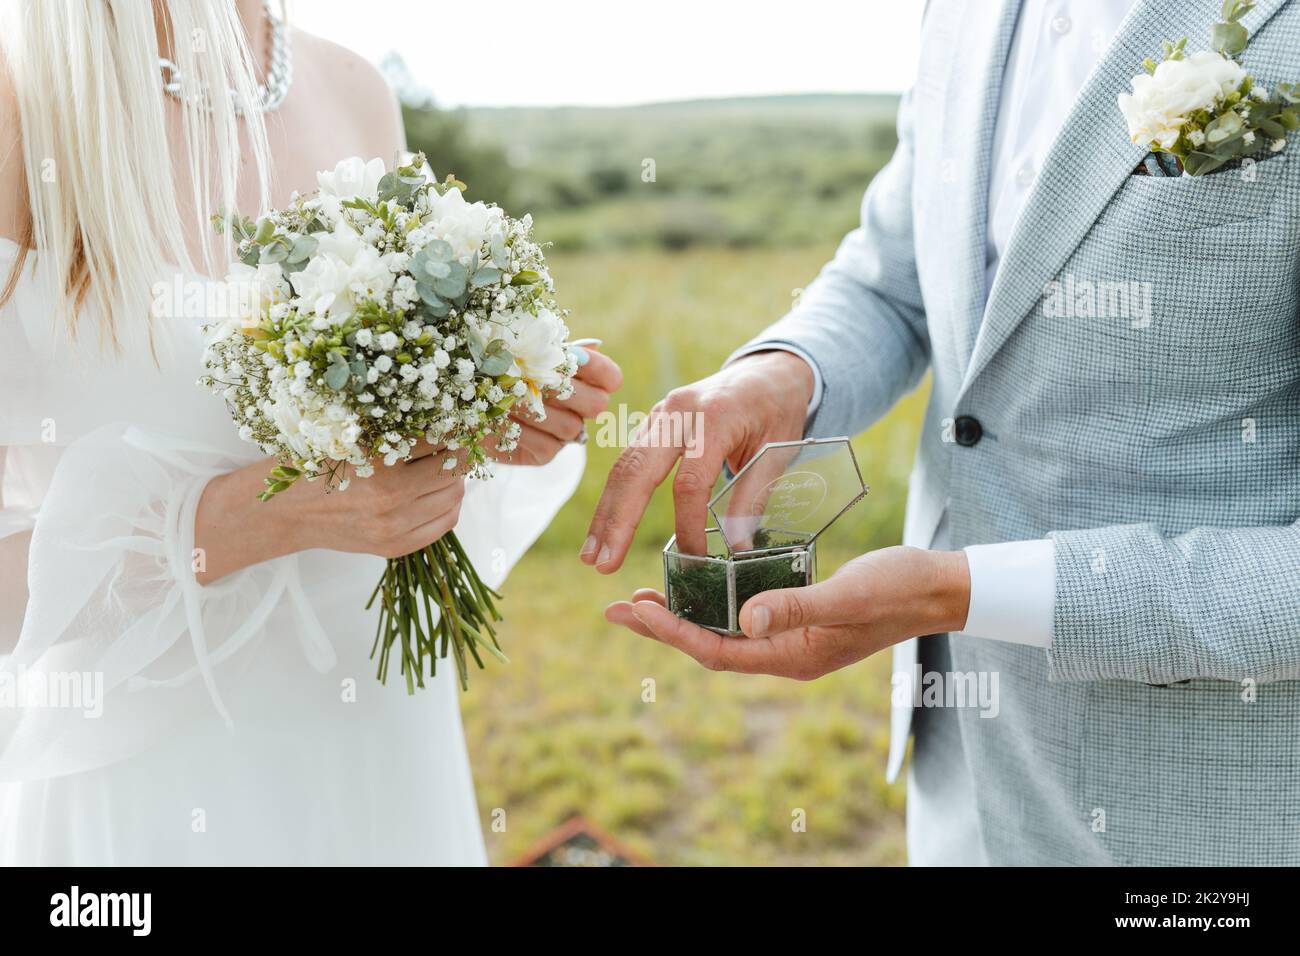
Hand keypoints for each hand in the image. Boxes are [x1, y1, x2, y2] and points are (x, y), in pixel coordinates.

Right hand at [195, 442, 465, 583]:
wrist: (283, 512)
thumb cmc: (311, 465)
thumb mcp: (346, 435)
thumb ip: (389, 428)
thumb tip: (439, 413)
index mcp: (376, 464)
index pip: (437, 440)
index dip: (451, 426)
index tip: (456, 418)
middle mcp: (389, 499)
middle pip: (452, 470)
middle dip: (457, 452)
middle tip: (453, 440)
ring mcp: (393, 527)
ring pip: (453, 497)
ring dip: (455, 478)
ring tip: (444, 465)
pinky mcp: (395, 546)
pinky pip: (445, 523)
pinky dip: (450, 505)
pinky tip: (439, 491)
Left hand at [493, 346, 622, 466]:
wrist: (463, 401)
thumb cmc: (497, 366)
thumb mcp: (520, 349)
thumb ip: (551, 347)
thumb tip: (590, 346)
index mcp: (582, 379)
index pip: (610, 377)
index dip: (598, 368)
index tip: (574, 356)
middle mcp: (578, 410)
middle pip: (597, 404)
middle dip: (567, 390)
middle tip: (537, 378)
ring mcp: (563, 434)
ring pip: (569, 426)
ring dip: (536, 410)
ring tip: (507, 395)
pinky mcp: (544, 455)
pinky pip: (545, 445)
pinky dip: (521, 430)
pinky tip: (499, 418)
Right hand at [582, 350, 813, 571]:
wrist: (767, 372)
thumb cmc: (777, 410)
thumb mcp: (779, 452)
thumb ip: (753, 498)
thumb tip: (736, 550)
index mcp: (715, 417)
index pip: (690, 482)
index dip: (688, 525)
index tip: (692, 561)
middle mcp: (679, 411)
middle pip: (638, 470)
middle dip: (617, 520)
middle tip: (601, 564)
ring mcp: (660, 414)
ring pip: (624, 466)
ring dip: (606, 513)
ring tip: (592, 556)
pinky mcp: (653, 423)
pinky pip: (628, 461)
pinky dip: (614, 497)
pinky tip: (604, 529)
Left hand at [605, 547, 970, 679]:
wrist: (939, 587)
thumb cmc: (898, 588)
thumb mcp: (847, 595)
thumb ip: (796, 608)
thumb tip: (743, 621)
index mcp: (793, 656)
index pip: (717, 650)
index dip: (672, 632)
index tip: (634, 612)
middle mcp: (786, 653)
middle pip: (710, 645)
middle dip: (662, 628)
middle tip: (616, 609)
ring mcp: (793, 637)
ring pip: (724, 631)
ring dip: (683, 615)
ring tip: (642, 599)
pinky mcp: (800, 617)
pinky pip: (745, 615)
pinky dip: (715, 602)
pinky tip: (698, 584)